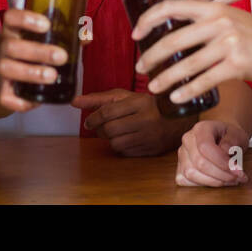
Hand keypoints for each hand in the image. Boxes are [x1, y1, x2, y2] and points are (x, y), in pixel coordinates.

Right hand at [0, 8, 69, 112]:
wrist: (1, 72)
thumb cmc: (27, 49)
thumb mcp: (39, 38)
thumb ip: (63, 35)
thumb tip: (86, 37)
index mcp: (13, 30)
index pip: (11, 17)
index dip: (25, 19)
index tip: (46, 25)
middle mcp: (3, 47)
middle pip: (12, 46)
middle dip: (37, 51)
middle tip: (61, 57)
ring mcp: (0, 68)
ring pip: (6, 69)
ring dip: (30, 73)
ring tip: (52, 76)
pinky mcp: (1, 90)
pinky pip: (5, 97)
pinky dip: (21, 101)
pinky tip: (37, 101)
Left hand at [73, 89, 194, 156]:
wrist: (178, 120)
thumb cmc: (146, 105)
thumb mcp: (125, 97)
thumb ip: (99, 99)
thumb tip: (74, 102)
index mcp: (140, 102)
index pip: (108, 112)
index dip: (93, 118)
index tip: (88, 122)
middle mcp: (146, 119)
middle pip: (111, 129)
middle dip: (101, 130)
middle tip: (101, 127)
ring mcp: (150, 137)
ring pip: (116, 143)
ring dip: (110, 139)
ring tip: (114, 132)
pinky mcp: (151, 150)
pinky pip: (125, 153)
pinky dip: (120, 147)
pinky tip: (125, 138)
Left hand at [132, 0, 251, 105]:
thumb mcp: (229, 16)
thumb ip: (203, 19)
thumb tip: (170, 30)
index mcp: (213, 7)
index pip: (172, 6)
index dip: (148, 19)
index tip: (136, 33)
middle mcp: (219, 23)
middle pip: (174, 40)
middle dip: (152, 56)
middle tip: (140, 68)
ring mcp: (228, 44)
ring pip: (187, 64)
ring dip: (166, 79)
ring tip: (153, 87)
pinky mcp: (236, 65)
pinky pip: (205, 81)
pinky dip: (187, 91)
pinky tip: (176, 98)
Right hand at [175, 120, 249, 186]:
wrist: (223, 138)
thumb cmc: (229, 137)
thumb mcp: (237, 134)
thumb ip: (232, 141)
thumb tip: (224, 152)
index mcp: (201, 128)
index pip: (205, 147)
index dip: (221, 161)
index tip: (238, 170)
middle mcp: (187, 140)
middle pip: (199, 163)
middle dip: (222, 174)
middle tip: (238, 177)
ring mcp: (182, 154)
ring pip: (191, 174)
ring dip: (214, 181)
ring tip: (231, 180)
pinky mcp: (180, 168)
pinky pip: (187, 181)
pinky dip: (204, 184)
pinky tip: (218, 181)